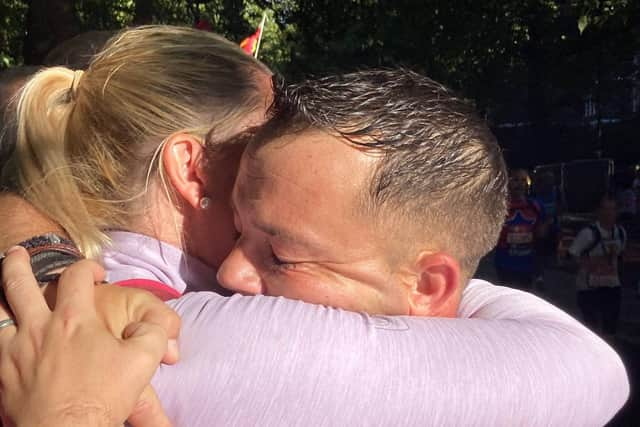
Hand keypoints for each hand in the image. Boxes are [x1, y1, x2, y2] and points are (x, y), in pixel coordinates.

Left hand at [0, 246, 173, 426]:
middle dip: (16, 263)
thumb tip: (150, 323)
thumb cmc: (103, 396)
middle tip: (17, 253)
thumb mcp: (144, 359)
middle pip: (17, 282)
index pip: (76, 276)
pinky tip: (2, 330)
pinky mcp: (1, 375)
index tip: (96, 272)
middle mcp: (38, 328)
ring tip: (0, 283)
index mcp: (74, 319)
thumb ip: (153, 331)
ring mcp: (14, 351)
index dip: (87, 266)